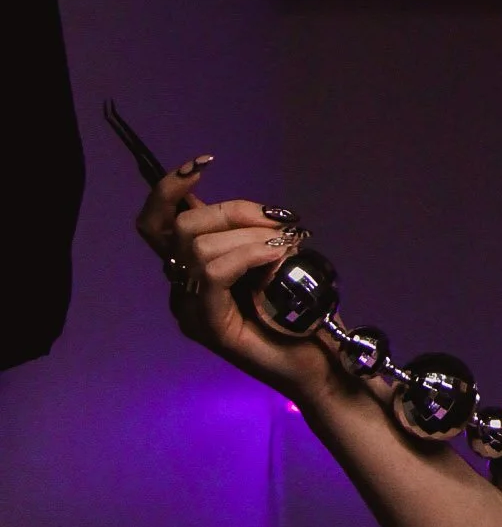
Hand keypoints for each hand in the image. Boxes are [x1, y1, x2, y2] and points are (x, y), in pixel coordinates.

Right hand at [135, 156, 324, 396]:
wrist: (319, 363)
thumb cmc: (301, 312)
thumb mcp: (276, 259)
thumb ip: (251, 235)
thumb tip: (252, 212)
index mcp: (192, 266)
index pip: (157, 222)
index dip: (170, 188)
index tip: (203, 163)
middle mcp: (182, 287)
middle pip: (182, 226)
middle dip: (233, 210)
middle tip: (280, 222)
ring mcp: (190, 309)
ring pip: (198, 246)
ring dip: (248, 234)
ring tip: (284, 245)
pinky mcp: (207, 327)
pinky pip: (213, 273)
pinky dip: (247, 254)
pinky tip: (274, 256)